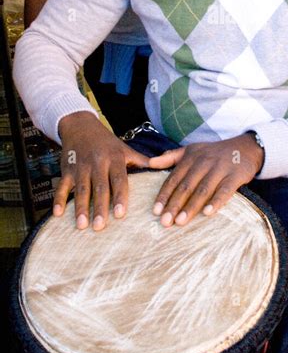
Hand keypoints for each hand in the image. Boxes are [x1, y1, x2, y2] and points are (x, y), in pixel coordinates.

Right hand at [55, 112, 150, 230]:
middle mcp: (97, 162)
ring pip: (81, 189)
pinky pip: (62, 185)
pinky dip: (59, 199)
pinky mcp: (66, 168)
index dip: (119, 197)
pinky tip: (58, 214)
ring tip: (82, 225)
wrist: (81, 125)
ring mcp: (80, 166)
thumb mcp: (124, 148)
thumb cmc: (107, 142)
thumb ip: (142, 160)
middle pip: (99, 187)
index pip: (119, 180)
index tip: (120, 214)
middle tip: (100, 227)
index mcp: (114, 158)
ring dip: (80, 208)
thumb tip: (163, 168)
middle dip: (99, 207)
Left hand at [148, 133, 263, 227]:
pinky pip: (225, 190)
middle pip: (186, 186)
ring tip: (180, 222)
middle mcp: (204, 162)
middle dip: (174, 205)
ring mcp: (220, 168)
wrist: (246, 147)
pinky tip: (208, 213)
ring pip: (203, 189)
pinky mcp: (235, 175)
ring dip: (191, 206)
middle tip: (165, 222)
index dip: (164, 195)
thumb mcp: (192, 150)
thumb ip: (171, 157)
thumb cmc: (214, 153)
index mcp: (191, 158)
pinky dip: (216, 201)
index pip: (174, 178)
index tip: (156, 211)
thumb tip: (150, 163)